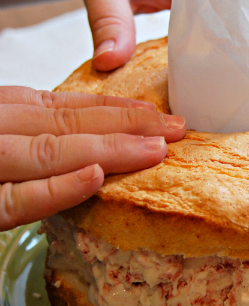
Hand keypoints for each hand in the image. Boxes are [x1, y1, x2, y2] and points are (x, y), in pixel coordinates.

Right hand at [0, 86, 186, 230]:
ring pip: (51, 153)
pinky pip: (18, 199)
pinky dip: (58, 187)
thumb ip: (37, 125)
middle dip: (127, 126)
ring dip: (109, 150)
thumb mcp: (4, 128)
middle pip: (67, 124)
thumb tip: (95, 131)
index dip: (114, 110)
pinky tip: (96, 177)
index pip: (65, 107)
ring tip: (156, 149)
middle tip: (174, 130)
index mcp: (1, 112)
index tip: (154, 113)